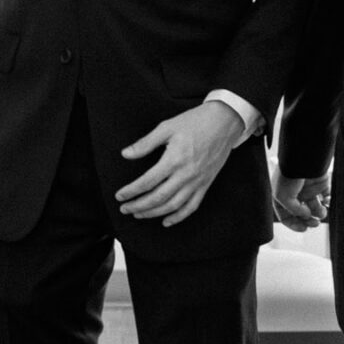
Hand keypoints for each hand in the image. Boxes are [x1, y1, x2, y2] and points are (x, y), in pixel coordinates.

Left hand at [117, 101, 241, 226]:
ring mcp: (197, 182)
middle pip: (158, 198)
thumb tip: (125, 154)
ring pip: (173, 206)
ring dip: (154, 213)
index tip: (120, 195)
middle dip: (138, 206)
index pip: (147, 182)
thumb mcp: (167, 127)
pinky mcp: (206, 184)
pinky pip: (192, 206)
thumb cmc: (194, 122)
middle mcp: (186, 174)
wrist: (224, 123)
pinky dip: (178, 217)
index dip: (131, 191)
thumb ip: (145, 143)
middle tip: (125, 209)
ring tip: (139, 214)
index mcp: (174, 160)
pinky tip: (166, 221)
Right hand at [272, 173, 328, 230]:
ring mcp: (308, 189)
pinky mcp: (321, 184)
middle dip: (308, 221)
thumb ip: (293, 210)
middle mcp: (295, 195)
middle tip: (314, 223)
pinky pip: (326, 197)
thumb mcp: (282, 197)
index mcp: (282, 198)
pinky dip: (328, 202)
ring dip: (319, 213)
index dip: (294, 224)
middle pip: (302, 214)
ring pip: (315, 208)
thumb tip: (306, 215)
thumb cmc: (289, 175)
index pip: (286, 216)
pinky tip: (327, 203)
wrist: (303, 158)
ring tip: (322, 213)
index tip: (303, 229)